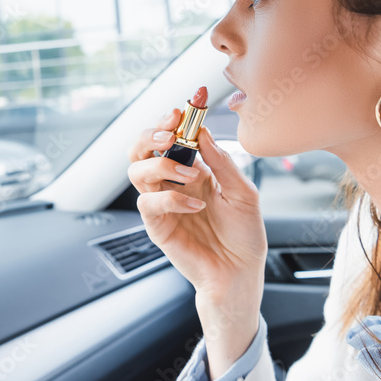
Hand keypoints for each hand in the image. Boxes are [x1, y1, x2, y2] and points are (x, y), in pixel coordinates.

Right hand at [127, 114, 266, 371]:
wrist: (240, 272)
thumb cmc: (243, 234)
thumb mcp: (244, 193)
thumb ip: (223, 163)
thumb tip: (204, 134)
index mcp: (192, 169)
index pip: (170, 137)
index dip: (171, 120)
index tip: (183, 108)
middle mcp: (172, 183)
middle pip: (140, 148)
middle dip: (151, 134)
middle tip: (171, 132)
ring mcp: (162, 203)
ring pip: (136, 171)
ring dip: (160, 164)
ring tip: (191, 174)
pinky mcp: (157, 226)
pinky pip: (149, 204)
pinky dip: (171, 199)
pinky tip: (195, 205)